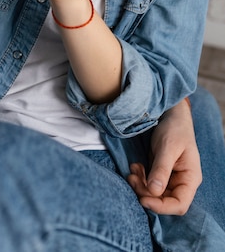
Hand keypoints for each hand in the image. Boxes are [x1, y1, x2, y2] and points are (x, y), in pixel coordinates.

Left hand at [128, 99, 200, 214]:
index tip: (143, 199)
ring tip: (132, 170)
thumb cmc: (174, 129)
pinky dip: (140, 178)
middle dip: (146, 193)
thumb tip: (154, 191)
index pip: (179, 204)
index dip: (162, 206)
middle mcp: (181, 182)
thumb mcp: (168, 147)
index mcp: (190, 178)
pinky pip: (148, 182)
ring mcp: (170, 178)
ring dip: (140, 185)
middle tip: (132, 178)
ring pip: (154, 193)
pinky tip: (134, 167)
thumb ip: (162, 169)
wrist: (170, 115)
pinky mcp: (159, 172)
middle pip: (164, 200)